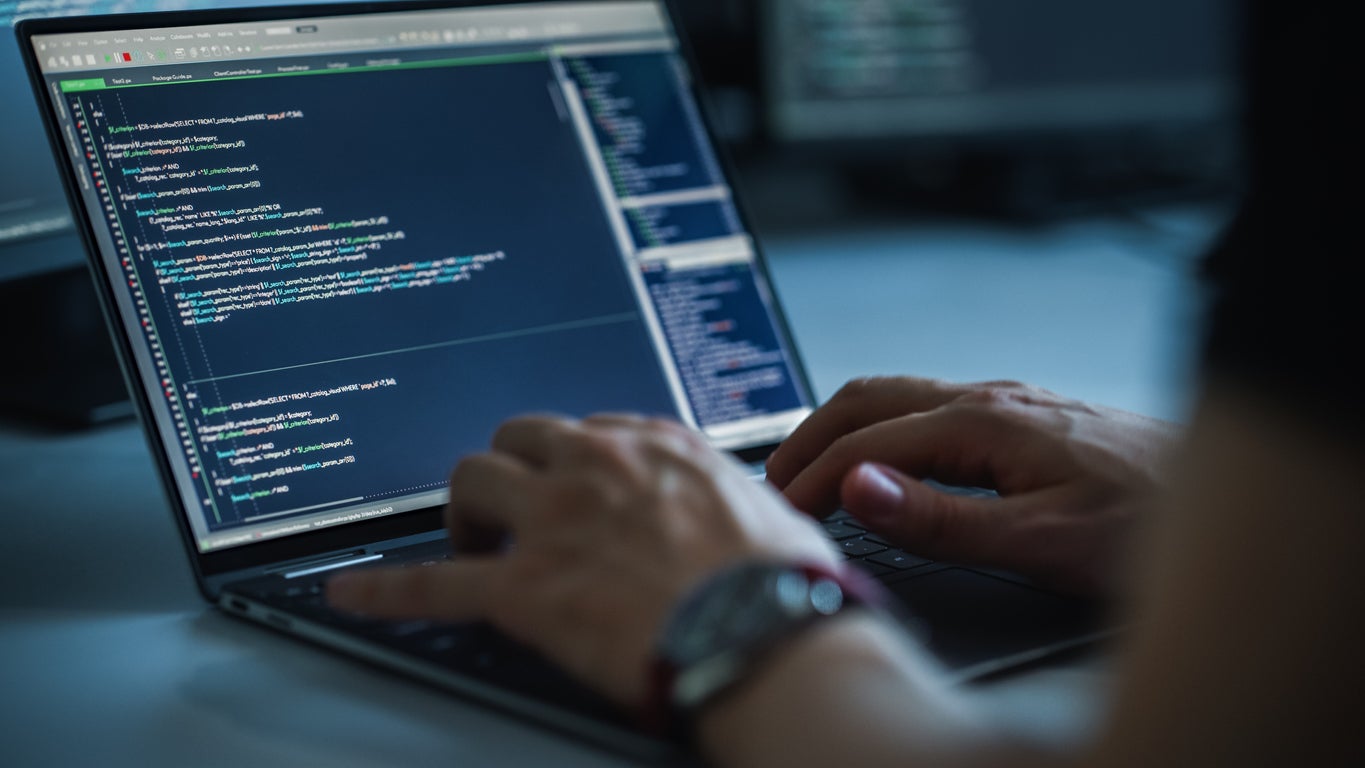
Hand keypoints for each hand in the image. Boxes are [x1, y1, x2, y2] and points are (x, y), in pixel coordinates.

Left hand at [326, 414, 837, 705]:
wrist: (766, 635)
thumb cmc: (782, 583)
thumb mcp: (771, 510)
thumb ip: (734, 496)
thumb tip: (745, 507)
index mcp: (656, 447)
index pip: (591, 430)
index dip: (573, 460)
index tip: (571, 480)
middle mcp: (596, 468)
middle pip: (519, 437)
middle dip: (510, 467)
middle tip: (514, 505)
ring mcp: (554, 524)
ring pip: (471, 481)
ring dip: (464, 508)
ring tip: (468, 537)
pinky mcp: (524, 589)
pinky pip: (433, 583)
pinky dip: (387, 589)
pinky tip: (353, 591)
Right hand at [765, 377, 1179, 594]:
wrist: (1218, 497)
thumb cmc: (1145, 522)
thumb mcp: (1041, 538)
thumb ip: (942, 518)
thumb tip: (858, 487)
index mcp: (984, 421)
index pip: (868, 441)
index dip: (813, 475)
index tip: (780, 509)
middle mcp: (989, 398)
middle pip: (870, 397)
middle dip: (811, 434)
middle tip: (774, 478)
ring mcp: (1007, 402)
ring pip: (898, 395)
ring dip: (844, 427)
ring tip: (813, 467)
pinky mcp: (1022, 416)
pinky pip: (928, 406)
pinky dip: (882, 429)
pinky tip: (885, 458)